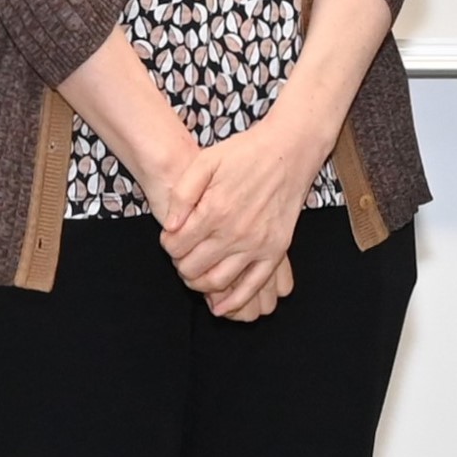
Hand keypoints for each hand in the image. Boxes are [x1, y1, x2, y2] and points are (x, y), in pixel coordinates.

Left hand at [161, 115, 324, 311]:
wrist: (288, 150)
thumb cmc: (245, 153)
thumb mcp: (205, 161)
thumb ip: (182, 194)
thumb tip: (170, 226)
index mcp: (214, 210)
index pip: (176, 246)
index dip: (168, 245)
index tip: (172, 238)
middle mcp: (234, 232)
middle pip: (193, 268)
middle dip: (180, 265)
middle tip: (182, 256)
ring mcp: (257, 244)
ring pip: (218, 282)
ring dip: (200, 284)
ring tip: (196, 273)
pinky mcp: (276, 251)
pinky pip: (253, 286)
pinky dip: (234, 301)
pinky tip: (221, 306)